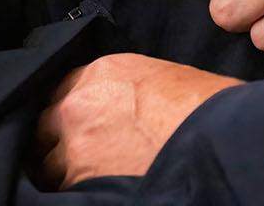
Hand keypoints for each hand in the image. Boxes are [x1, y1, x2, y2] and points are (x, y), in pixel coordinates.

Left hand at [34, 53, 240, 189]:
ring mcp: (76, 145)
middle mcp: (80, 104)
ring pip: (48, 163)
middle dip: (56, 139)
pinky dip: (75, 192)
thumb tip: (127, 107)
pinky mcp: (81, 181)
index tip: (77, 122)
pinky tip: (94, 192)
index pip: (65, 89)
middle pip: (46, 125)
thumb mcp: (165, 78)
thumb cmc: (206, 108)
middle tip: (75, 152)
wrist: (217, 140)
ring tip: (85, 177)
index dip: (71, 109)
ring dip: (62, 170)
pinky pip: (64, 189)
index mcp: (103, 72)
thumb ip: (131, 89)